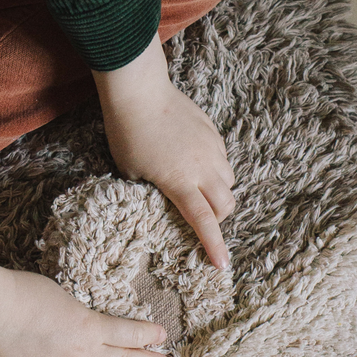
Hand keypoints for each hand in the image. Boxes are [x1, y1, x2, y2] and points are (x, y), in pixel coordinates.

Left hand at [92, 33, 234, 269]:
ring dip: (219, 193)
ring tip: (198, 189)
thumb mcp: (132, 173)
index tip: (222, 265)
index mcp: (180, 183)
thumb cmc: (127, 134)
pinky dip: (215, 169)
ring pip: (229, 181)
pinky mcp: (212, 131)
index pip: (204, 222)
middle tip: (202, 220)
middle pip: (227, 204)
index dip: (214, 246)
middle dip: (219, 219)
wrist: (138, 92)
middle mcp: (202, 168)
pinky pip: (223, 158)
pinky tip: (196, 163)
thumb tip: (162, 201)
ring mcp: (211, 148)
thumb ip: (153, 191)